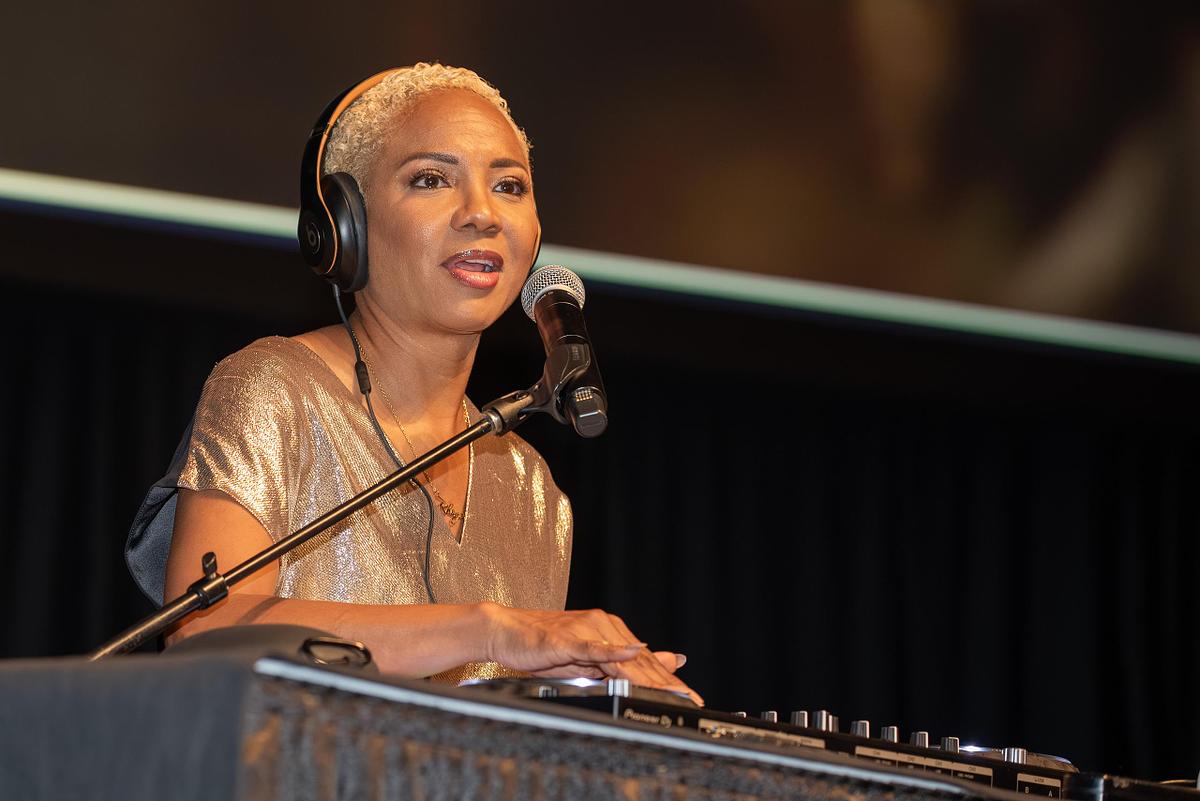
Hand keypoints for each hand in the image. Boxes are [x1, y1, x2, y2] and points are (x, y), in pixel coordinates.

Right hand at [480, 603, 703, 705]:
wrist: (506, 631)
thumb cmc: (542, 648)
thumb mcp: (585, 660)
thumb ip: (619, 664)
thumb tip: (654, 664)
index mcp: (610, 630)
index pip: (645, 661)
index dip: (669, 681)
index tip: (690, 698)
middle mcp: (604, 625)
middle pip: (640, 660)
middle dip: (667, 683)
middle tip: (691, 699)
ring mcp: (587, 629)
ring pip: (623, 655)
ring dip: (648, 674)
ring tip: (671, 689)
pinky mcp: (568, 638)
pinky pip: (594, 646)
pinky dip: (613, 651)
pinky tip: (632, 652)